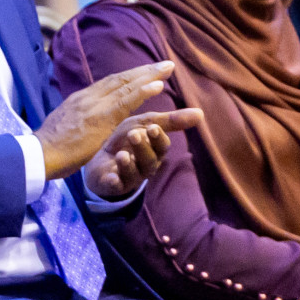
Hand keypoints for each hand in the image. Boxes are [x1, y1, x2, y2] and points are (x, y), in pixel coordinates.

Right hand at [37, 61, 179, 180]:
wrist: (39, 154)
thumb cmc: (49, 147)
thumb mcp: (63, 125)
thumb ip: (76, 118)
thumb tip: (81, 119)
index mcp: (79, 100)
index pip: (108, 83)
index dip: (129, 76)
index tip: (146, 71)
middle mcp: (87, 98)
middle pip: (119, 79)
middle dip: (143, 71)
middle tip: (165, 64)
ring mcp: (94, 106)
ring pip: (125, 86)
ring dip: (148, 75)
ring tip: (167, 68)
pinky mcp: (101, 117)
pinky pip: (126, 101)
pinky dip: (143, 91)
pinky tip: (158, 85)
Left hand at [85, 108, 203, 196]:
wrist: (99, 157)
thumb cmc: (125, 140)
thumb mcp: (143, 125)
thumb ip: (168, 121)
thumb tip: (201, 113)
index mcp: (154, 151)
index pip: (161, 147)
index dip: (158, 139)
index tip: (152, 128)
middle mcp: (145, 166)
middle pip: (149, 160)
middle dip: (142, 147)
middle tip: (133, 134)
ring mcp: (129, 177)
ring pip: (133, 173)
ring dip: (128, 164)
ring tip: (122, 154)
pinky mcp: (112, 185)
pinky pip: (115, 186)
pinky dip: (114, 182)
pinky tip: (111, 177)